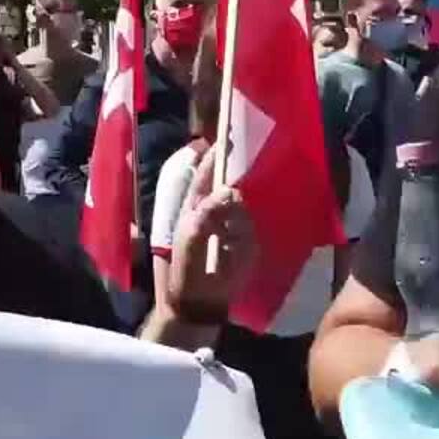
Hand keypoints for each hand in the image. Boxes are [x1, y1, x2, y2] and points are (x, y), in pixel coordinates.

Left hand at [163, 141, 256, 323]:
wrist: (198, 302)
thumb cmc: (187, 266)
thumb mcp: (192, 236)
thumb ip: (208, 211)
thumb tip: (231, 189)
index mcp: (195, 205)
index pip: (206, 173)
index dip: (216, 156)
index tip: (228, 137)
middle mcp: (216, 211)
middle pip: (231, 184)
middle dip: (240, 175)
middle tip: (249, 162)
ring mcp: (234, 226)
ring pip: (243, 206)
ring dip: (237, 213)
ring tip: (225, 229)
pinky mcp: (248, 242)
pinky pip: (252, 229)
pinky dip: (245, 233)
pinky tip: (233, 244)